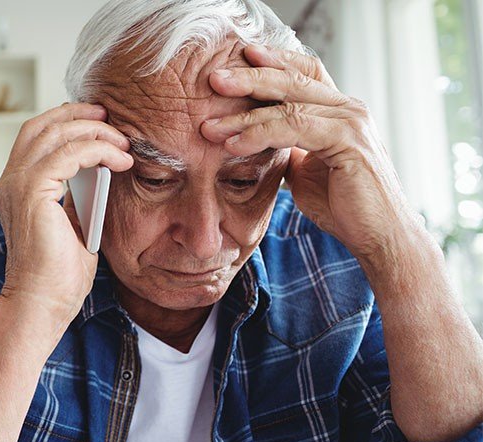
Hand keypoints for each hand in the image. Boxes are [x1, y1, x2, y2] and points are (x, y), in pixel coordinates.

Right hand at [0, 103, 132, 329]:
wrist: (42, 304)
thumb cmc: (58, 273)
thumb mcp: (72, 224)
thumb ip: (77, 196)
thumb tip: (99, 172)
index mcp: (18, 187)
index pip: (37, 137)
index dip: (67, 120)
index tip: (100, 121)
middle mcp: (11, 180)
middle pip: (42, 125)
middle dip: (79, 114)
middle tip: (110, 117)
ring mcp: (18, 184)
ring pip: (57, 133)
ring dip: (95, 131)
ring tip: (123, 142)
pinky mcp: (33, 192)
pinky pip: (70, 153)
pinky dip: (98, 150)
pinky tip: (120, 160)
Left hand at [201, 45, 423, 258]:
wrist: (378, 237)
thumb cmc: (344, 207)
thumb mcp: (306, 171)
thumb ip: (287, 149)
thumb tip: (257, 142)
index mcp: (339, 112)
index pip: (304, 74)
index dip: (274, 62)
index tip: (239, 58)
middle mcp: (348, 109)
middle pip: (293, 80)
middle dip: (249, 77)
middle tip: (213, 79)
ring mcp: (351, 122)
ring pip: (289, 105)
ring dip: (244, 116)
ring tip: (210, 127)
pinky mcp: (348, 140)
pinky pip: (295, 128)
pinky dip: (260, 134)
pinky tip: (234, 144)